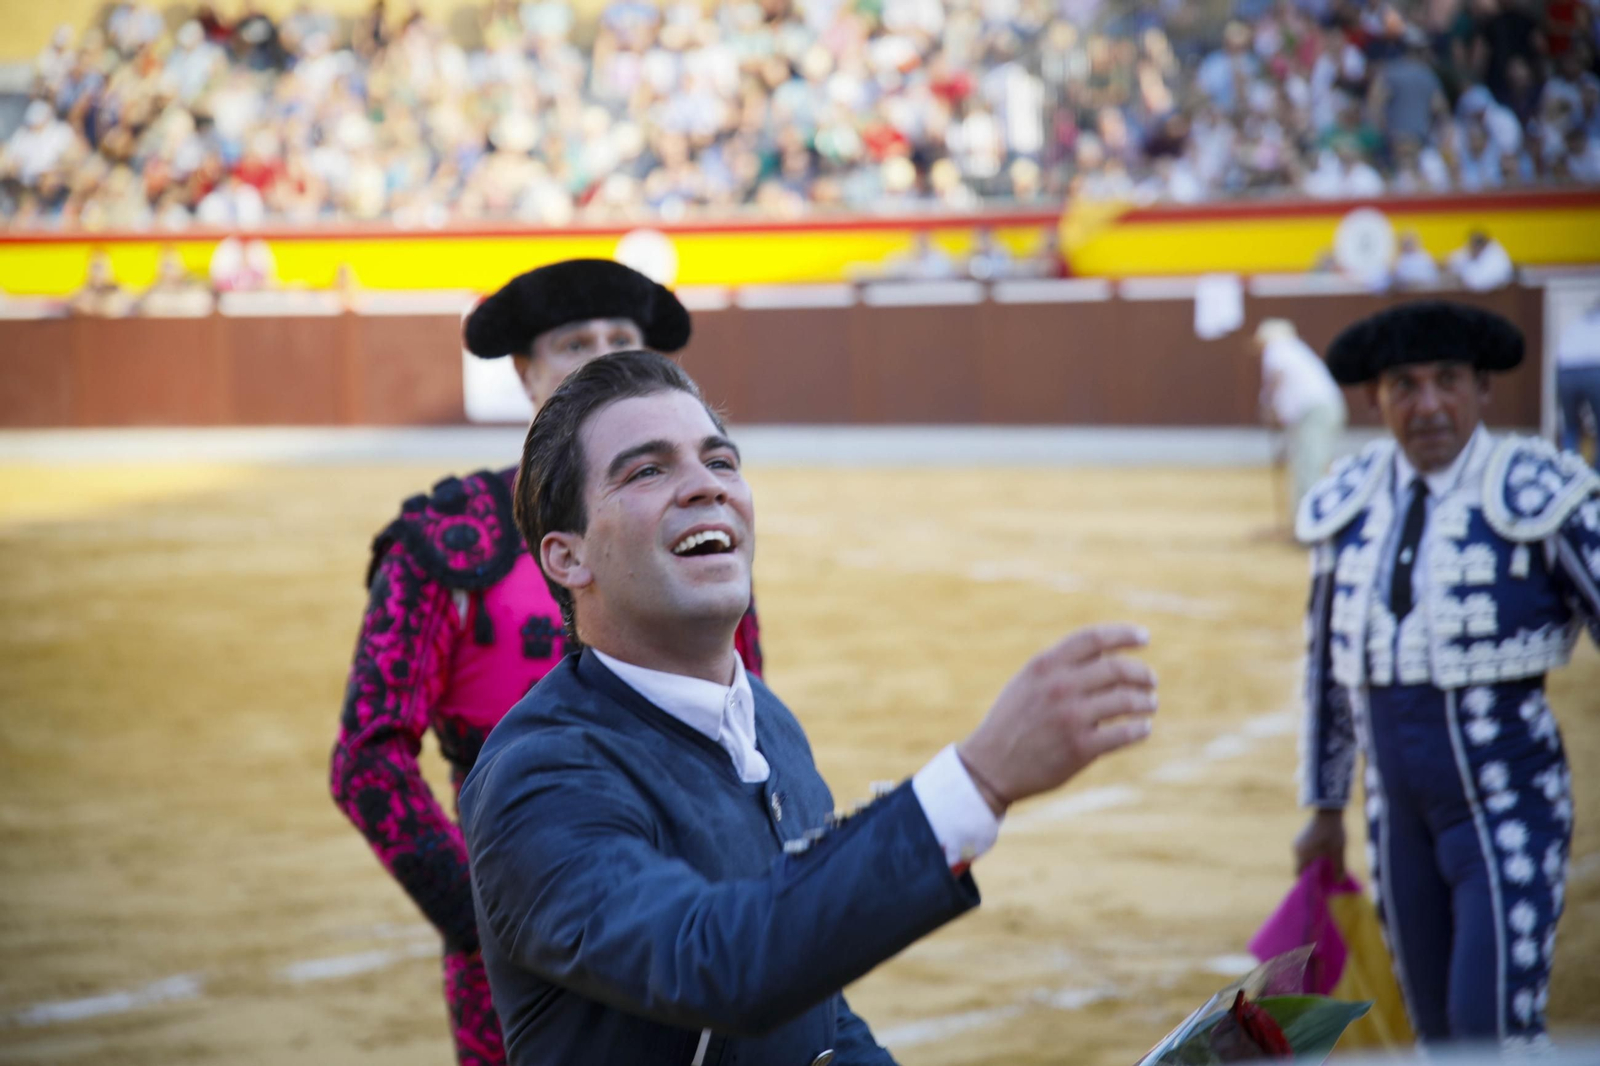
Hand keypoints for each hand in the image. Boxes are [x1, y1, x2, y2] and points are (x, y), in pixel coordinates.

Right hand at [956, 624, 1156, 814]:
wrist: (990, 766)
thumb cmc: (1013, 720)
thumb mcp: (1028, 681)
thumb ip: (1061, 665)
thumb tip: (1108, 652)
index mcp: (1044, 665)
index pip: (1093, 638)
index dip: (1124, 634)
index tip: (1144, 637)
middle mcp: (1059, 687)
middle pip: (1117, 669)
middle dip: (1142, 673)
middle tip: (1151, 680)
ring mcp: (1070, 718)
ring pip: (1127, 700)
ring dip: (1146, 701)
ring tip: (1150, 703)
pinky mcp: (1080, 749)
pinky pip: (1124, 734)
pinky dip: (1140, 729)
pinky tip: (1143, 728)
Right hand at [1293, 809, 1346, 879]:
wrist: (1328, 811)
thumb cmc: (1332, 833)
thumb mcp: (1338, 851)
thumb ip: (1339, 867)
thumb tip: (1339, 881)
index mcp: (1302, 854)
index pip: (1299, 874)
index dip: (1308, 881)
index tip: (1318, 886)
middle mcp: (1296, 849)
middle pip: (1302, 866)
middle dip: (1313, 873)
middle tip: (1325, 877)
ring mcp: (1298, 842)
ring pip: (1304, 859)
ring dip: (1313, 863)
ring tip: (1327, 866)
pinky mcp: (1302, 837)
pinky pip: (1305, 851)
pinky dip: (1313, 856)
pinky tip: (1324, 855)